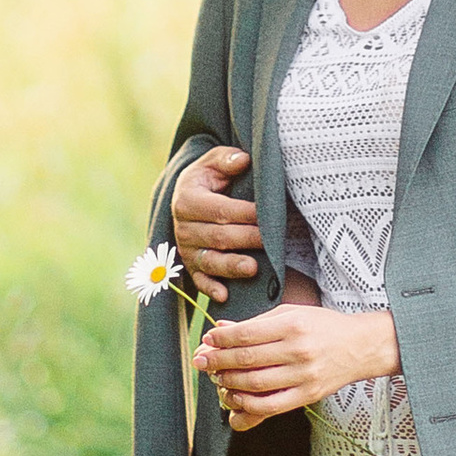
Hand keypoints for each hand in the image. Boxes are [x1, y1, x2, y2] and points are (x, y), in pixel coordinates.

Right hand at [173, 143, 261, 295]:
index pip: (220, 210)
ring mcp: (186, 251)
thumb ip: (226, 159)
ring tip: (254, 268)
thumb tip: (243, 159)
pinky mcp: (190, 267)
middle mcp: (183, 228)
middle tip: (272, 239)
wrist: (188, 197)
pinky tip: (225, 296)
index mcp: (187, 200)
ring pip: (210, 262)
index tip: (267, 213)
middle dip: (247, 238)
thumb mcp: (213, 162)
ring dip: (232, 266)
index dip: (245, 213)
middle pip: (219, 237)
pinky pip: (199, 281)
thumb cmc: (208, 178)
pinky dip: (211, 289)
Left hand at [199, 302, 400, 422]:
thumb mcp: (291, 314)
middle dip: (218, 361)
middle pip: (247, 360)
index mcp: (292, 325)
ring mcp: (303, 376)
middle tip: (202, 361)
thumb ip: (256, 323)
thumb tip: (221, 329)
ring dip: (229, 383)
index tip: (207, 340)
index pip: (246, 334)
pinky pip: (271, 406)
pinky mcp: (308, 395)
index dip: (221, 339)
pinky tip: (236, 399)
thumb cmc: (323, 326)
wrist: (360, 346)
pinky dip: (248, 406)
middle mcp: (298, 350)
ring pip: (255, 384)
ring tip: (217, 378)